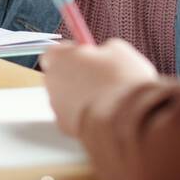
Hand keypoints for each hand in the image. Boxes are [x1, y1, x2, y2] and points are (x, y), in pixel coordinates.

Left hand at [39, 37, 158, 135]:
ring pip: (67, 98)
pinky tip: (105, 114)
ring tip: (108, 98)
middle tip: (100, 76)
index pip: (55, 51)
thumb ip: (102, 51)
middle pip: (60, 75)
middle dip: (76, 75)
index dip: (73, 53)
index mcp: (60, 58)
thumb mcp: (118, 51)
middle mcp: (52, 82)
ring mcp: (57, 107)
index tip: (88, 55)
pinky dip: (85, 115)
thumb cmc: (121, 81)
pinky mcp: (66, 128)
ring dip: (81, 97)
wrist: (127, 119)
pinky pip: (74, 117)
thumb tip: (103, 54)